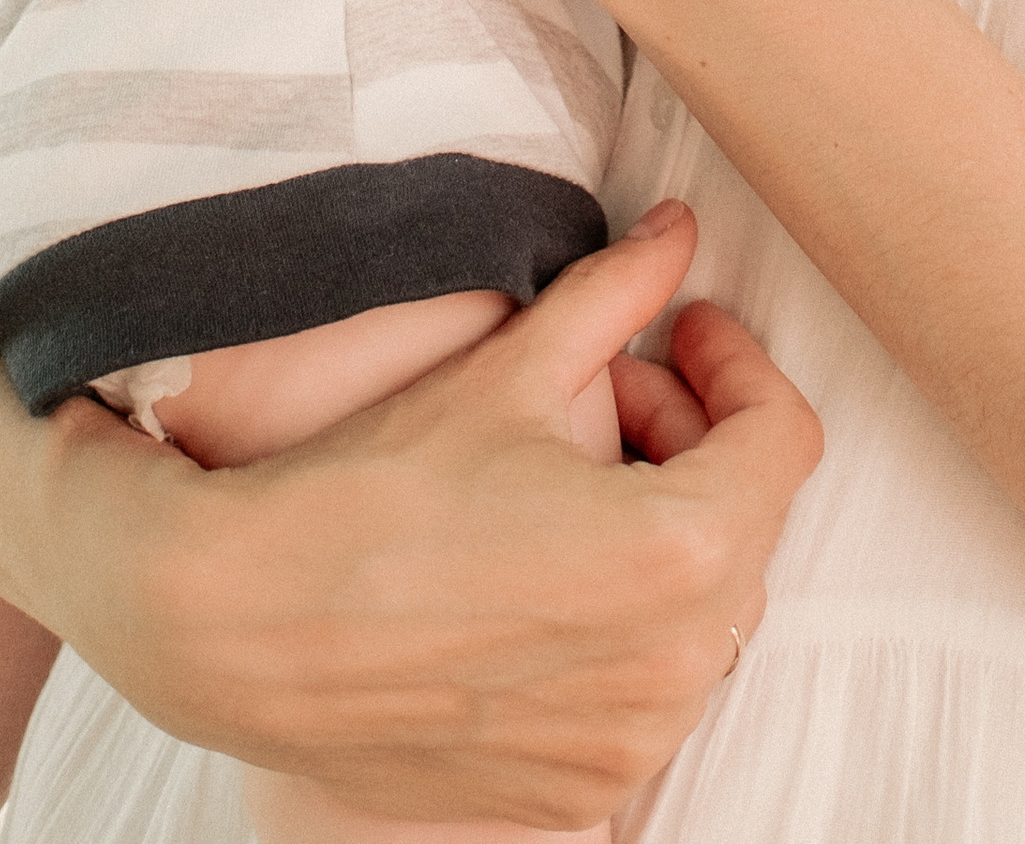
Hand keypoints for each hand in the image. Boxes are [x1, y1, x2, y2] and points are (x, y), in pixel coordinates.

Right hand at [51, 202, 818, 822]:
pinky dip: (622, 628)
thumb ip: (615, 295)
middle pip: (746, 525)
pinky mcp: (576, 796)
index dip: (739, 368)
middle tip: (615, 393)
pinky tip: (544, 573)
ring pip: (701, 614)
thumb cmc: (373, 492)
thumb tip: (675, 235)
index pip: (782, 440)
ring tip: (572, 483)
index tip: (685, 334)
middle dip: (694, 442)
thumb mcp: (510, 370)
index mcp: (678, 551)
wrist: (243, 624)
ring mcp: (626, 745)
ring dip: (663, 534)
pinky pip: (645, 695)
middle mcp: (673, 668)